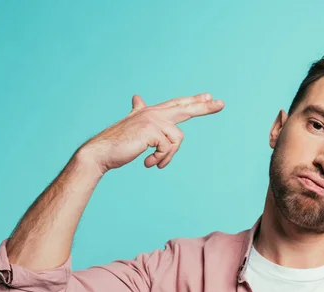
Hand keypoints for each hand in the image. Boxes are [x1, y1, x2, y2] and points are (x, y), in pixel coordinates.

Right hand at [78, 93, 223, 173]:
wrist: (101, 152)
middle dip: (204, 108)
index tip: (209, 97)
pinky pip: (168, 149)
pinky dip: (161, 159)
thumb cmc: (117, 143)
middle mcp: (153, 112)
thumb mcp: (132, 125)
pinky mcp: (152, 131)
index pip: (177, 104)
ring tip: (153, 162)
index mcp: (151, 112)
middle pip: (185, 109)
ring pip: (177, 140)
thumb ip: (138, 111)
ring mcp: (153, 120)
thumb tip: (137, 97)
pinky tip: (148, 163)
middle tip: (222, 104)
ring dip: (167, 156)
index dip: (193, 101)